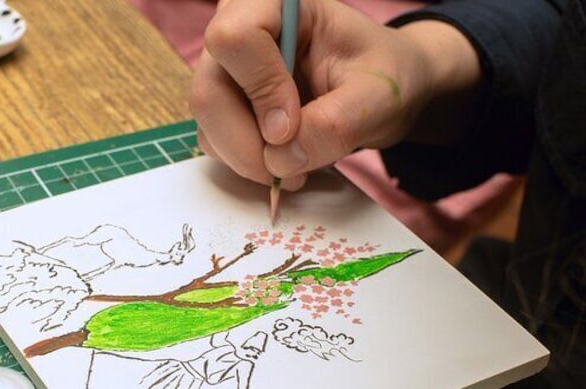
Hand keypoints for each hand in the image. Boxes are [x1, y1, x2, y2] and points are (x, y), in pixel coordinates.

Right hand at [190, 0, 480, 189]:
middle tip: (291, 169)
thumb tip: (280, 160)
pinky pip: (214, 139)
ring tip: (296, 167)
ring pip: (208, 121)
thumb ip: (334, 124)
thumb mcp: (376, 98)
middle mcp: (239, 26)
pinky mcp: (224, 101)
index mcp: (278, 3)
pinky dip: (245, 162)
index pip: (235, 38)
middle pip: (210, 91)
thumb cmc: (383, 77)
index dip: (262, 89)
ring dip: (248, 158)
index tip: (292, 126)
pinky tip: (282, 162)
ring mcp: (225, 67)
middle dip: (248, 143)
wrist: (379, 91)